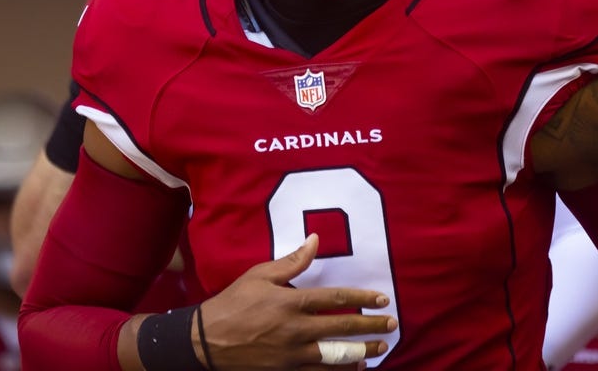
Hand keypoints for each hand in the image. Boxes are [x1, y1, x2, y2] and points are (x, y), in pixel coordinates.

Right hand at [196, 234, 395, 370]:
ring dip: (362, 352)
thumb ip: (292, 261)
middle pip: (344, 329)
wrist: (206, 341)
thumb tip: (315, 240)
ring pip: (336, 356)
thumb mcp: (260, 275)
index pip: (338, 300)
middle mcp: (297, 331)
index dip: (364, 299)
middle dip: (372, 328)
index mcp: (292, 302)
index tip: (382, 300)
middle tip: (391, 325)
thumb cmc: (234, 303)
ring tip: (380, 350)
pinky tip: (355, 368)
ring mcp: (292, 355)